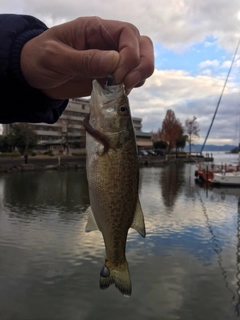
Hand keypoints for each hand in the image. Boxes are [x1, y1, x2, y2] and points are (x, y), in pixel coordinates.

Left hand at [20, 16, 153, 98]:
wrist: (33, 77)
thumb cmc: (38, 59)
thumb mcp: (56, 57)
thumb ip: (85, 60)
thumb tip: (115, 62)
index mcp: (95, 29)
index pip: (128, 33)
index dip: (130, 54)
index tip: (118, 75)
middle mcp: (107, 42)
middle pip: (142, 46)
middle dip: (141, 66)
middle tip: (126, 84)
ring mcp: (110, 60)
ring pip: (140, 63)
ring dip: (138, 77)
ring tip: (121, 90)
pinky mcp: (109, 77)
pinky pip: (129, 79)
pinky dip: (130, 87)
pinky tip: (117, 94)